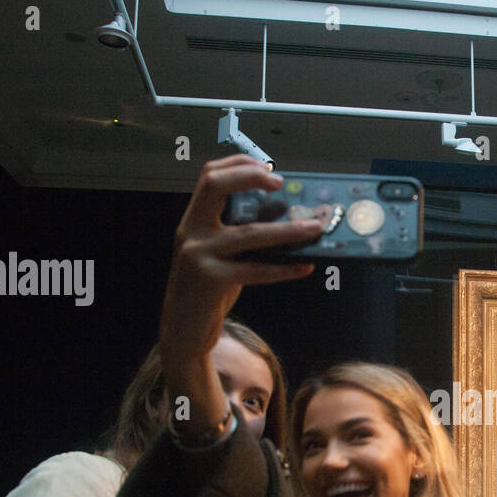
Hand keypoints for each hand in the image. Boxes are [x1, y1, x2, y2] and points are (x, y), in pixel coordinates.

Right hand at [159, 156, 322, 431]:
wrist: (182, 332)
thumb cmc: (206, 293)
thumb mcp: (218, 257)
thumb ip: (238, 237)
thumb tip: (285, 223)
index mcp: (192, 222)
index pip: (208, 176)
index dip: (238, 164)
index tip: (267, 165)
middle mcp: (191, 233)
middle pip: (215, 186)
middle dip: (250, 177)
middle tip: (282, 183)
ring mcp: (198, 255)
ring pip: (249, 233)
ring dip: (288, 229)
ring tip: (314, 228)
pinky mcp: (210, 280)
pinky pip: (256, 270)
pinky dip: (284, 268)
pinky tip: (305, 266)